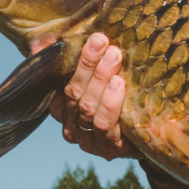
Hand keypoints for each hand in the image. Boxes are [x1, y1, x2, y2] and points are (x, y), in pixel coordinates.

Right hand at [51, 33, 140, 160]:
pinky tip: (118, 85)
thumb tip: (37, 45)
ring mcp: (88, 140)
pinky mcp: (108, 149)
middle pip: (73, 92)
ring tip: (113, 57)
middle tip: (101, 41)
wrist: (151, 137)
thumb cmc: (123, 103)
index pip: (56, 84)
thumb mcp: (102, 78)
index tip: (73, 39)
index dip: (62, 61)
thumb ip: (75, 61)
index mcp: (64, 108)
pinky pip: (104, 125)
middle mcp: (72, 126)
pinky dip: (110, 104)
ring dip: (99, 79)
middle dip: (87, 64)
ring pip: (87, 107)